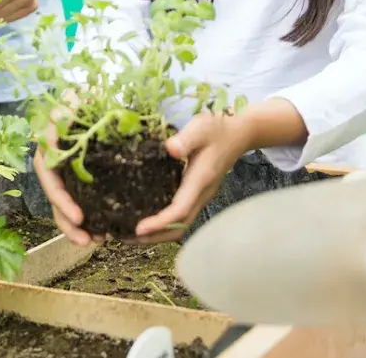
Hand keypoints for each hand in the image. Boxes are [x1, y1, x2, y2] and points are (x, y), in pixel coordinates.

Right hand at [36, 97, 105, 245]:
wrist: (99, 102)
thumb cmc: (92, 100)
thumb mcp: (87, 96)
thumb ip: (82, 99)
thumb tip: (80, 98)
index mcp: (52, 140)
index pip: (49, 171)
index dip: (60, 195)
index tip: (79, 214)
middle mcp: (51, 157)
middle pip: (52, 192)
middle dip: (65, 216)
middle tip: (84, 233)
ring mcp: (62, 170)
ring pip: (59, 203)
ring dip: (71, 226)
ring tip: (92, 242)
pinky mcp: (74, 180)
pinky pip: (73, 204)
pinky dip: (82, 222)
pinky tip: (99, 236)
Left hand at [130, 112, 254, 243]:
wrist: (240, 133)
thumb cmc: (218, 128)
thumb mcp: (201, 128)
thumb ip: (186, 138)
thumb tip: (170, 148)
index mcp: (200, 180)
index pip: (180, 210)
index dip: (159, 222)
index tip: (138, 228)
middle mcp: (201, 194)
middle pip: (179, 226)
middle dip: (153, 237)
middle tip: (125, 237)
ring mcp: (200, 196)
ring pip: (179, 224)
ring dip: (156, 233)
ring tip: (128, 233)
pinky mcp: (196, 194)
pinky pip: (179, 215)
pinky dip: (161, 223)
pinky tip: (143, 216)